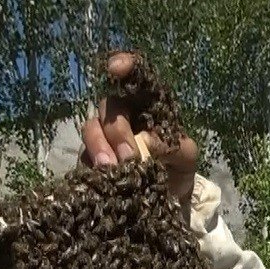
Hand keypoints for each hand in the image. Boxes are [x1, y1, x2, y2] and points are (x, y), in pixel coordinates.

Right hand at [80, 52, 198, 210]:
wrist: (168, 202)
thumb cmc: (178, 169)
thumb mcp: (187, 156)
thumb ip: (174, 146)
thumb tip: (145, 142)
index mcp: (146, 105)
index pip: (133, 77)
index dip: (123, 66)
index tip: (115, 68)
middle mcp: (122, 116)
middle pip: (109, 107)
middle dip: (116, 129)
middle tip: (129, 156)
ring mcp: (104, 138)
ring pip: (90, 128)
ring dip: (100, 146)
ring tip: (113, 168)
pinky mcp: (91, 161)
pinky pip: (83, 156)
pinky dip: (91, 164)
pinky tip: (104, 178)